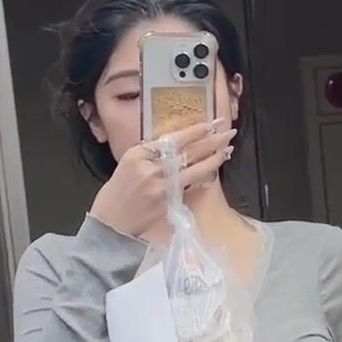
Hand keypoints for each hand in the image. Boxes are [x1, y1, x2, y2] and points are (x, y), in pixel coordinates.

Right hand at [90, 120, 234, 240]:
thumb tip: (181, 141)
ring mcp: (161, 187)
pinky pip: (190, 188)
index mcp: (139, 154)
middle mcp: (151, 169)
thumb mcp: (131, 161)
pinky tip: (213, 171)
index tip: (212, 123)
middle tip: (228, 132)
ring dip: (213, 160)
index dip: (195, 130)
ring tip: (227, 150)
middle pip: (187, 152)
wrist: (112, 219)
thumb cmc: (121, 187)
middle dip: (212, 141)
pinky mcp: (168, 203)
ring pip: (194, 170)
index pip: (173, 139)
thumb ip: (153, 152)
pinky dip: (203, 178)